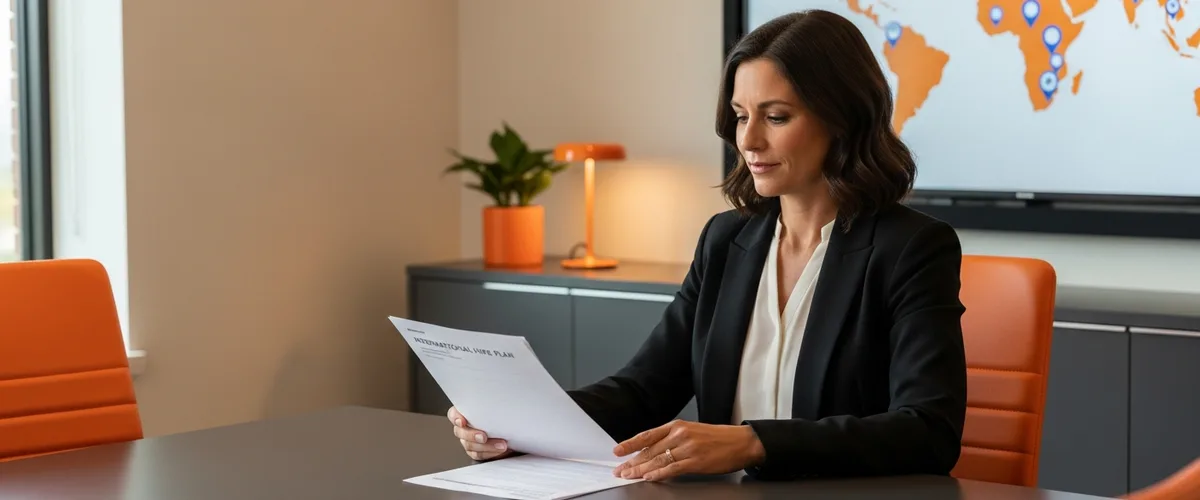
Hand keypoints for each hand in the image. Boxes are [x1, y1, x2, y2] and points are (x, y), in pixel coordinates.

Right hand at [447, 406, 511, 461]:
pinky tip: (499, 450)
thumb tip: (497, 400)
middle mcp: (464, 427)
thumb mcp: (497, 408)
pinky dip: (490, 452)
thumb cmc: (503, 417)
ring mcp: (468, 441)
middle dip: (472, 435)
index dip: (455, 417)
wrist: (511, 432)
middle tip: (484, 437)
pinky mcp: (476, 451)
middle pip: (460, 432)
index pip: (453, 414)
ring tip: (501, 444)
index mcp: (466, 413)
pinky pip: (479, 454)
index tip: (462, 421)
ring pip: (470, 445)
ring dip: (486, 446)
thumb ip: (491, 406)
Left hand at [611, 420, 765, 481]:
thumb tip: (653, 452)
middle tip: (620, 470)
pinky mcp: (696, 461)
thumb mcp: (692, 432)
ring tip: (629, 476)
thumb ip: (672, 440)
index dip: (630, 443)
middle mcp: (680, 435)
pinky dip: (659, 473)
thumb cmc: (718, 438)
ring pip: (658, 459)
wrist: (741, 442)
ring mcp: (688, 448)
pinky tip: (649, 477)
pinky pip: (672, 468)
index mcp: (677, 426)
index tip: (618, 451)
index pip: (648, 435)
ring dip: (641, 469)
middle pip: (650, 450)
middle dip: (632, 461)